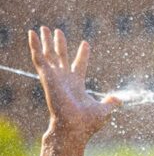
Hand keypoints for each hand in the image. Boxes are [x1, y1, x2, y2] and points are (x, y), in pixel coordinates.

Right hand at [29, 27, 119, 141]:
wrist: (74, 127)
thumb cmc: (87, 123)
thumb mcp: (104, 110)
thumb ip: (111, 103)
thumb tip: (120, 100)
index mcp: (77, 85)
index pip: (79, 65)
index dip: (82, 54)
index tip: (85, 43)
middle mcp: (64, 80)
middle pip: (61, 57)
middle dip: (60, 44)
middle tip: (58, 31)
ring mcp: (55, 77)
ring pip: (49, 55)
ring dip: (46, 41)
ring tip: (43, 27)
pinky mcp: (47, 77)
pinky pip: (39, 58)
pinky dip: (34, 46)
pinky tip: (31, 34)